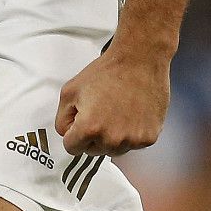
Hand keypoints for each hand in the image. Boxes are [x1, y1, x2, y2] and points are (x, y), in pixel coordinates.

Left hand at [55, 47, 169, 156]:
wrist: (139, 61)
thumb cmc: (106, 72)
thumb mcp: (69, 91)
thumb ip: (61, 119)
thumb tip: (67, 134)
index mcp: (89, 129)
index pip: (72, 148)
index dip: (73, 134)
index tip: (80, 122)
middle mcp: (111, 139)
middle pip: (93, 150)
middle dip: (92, 135)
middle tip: (100, 111)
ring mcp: (132, 140)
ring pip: (114, 149)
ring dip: (112, 136)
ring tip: (116, 110)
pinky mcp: (149, 138)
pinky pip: (133, 144)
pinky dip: (131, 133)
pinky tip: (131, 113)